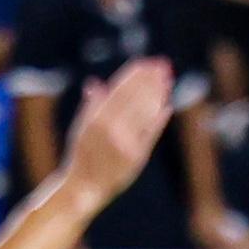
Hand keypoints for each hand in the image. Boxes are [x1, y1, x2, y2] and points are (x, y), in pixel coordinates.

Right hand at [64, 57, 177, 203]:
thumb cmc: (81, 155)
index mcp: (95, 119)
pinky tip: (166, 104)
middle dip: (149, 79)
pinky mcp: (138, 156)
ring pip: (146, 112)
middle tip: (162, 65)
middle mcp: (110, 129)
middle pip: (135, 97)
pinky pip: (151, 132)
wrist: (84, 186)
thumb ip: (92, 106)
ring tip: (166, 79)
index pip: (119, 90)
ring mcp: (126, 143)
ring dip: (157, 93)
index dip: (133, 75)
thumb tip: (95, 84)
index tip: (144, 63)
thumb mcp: (81, 127)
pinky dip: (159, 117)